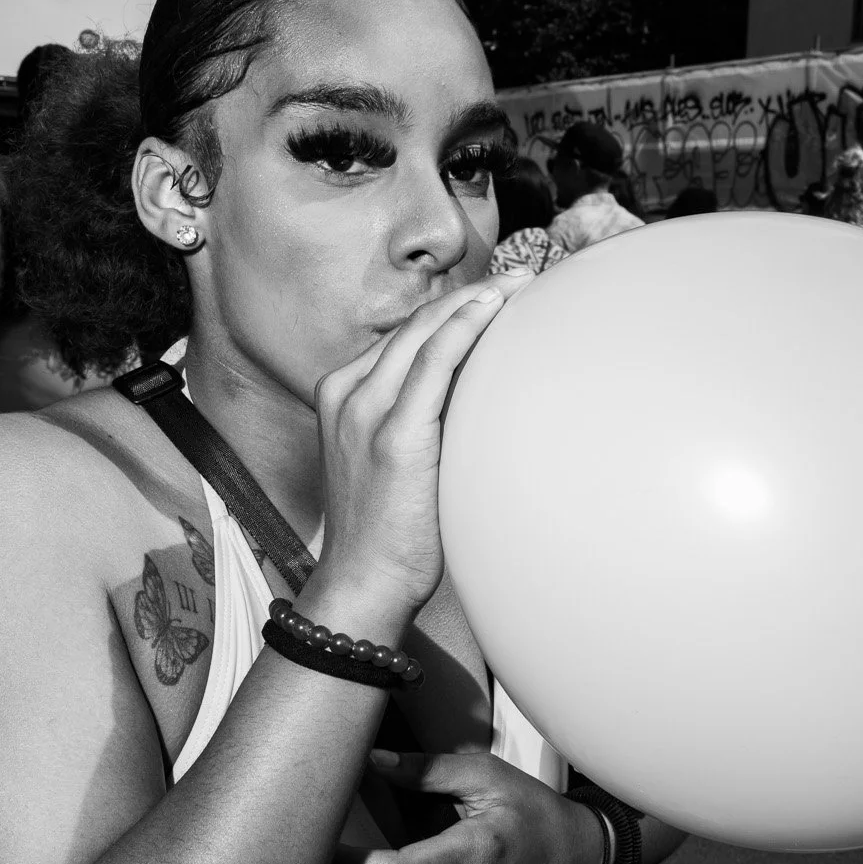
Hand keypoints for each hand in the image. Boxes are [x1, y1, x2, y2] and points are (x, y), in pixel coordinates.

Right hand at [310, 270, 535, 609]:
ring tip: (518, 286)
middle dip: (468, 296)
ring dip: (473, 302)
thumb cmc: (389, 530)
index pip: (403, 335)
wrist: (364, 582)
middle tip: (519, 281)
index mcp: (342, 393)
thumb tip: (476, 397)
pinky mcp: (395, 437)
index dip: (451, 309)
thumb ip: (419, 420)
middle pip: (414, 325)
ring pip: (423, 333)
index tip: (494, 296)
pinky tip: (492, 310)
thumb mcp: (392, 459)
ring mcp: (366, 412)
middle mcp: (347, 393)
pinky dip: (462, 329)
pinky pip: (431, 364)